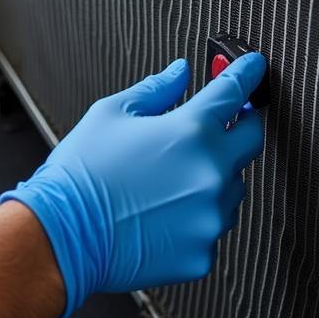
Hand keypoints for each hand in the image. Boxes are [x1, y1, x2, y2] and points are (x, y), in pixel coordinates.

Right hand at [0, 54, 265, 317]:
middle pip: (251, 139)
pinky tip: (160, 210)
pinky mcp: (204, 251)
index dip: (246, 73)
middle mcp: (212, 173)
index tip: (255, 66)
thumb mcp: (111, 113)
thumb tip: (180, 72)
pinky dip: (194, 214)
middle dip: (240, 124)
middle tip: (220, 121)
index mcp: (191, 131)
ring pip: (232, 186)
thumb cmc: (82, 171)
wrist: (64, 234)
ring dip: (212, 174)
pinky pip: (210, 224)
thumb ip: (156, 89)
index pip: (234, 92)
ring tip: (166, 178)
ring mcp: (211, 216)